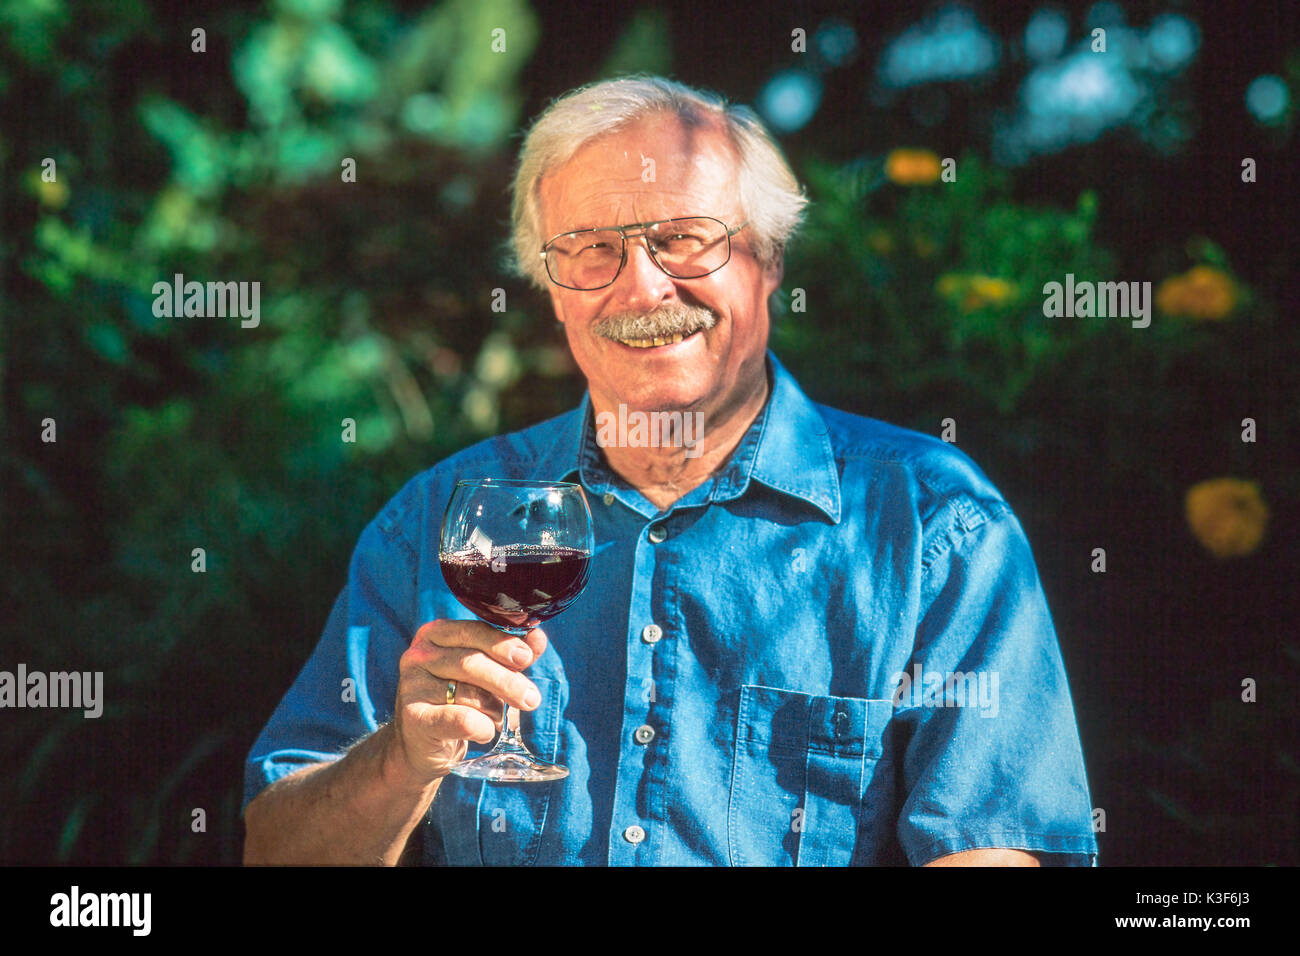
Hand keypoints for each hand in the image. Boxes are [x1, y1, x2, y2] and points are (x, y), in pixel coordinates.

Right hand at [386, 619, 546, 784]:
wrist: (423, 743)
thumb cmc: (460, 700)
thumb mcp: (487, 673)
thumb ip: (511, 655)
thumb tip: (538, 637)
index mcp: (436, 634)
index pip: (473, 631)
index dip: (502, 643)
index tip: (526, 658)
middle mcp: (418, 655)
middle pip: (470, 663)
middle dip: (507, 681)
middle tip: (532, 699)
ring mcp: (411, 685)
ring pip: (466, 692)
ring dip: (494, 708)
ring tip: (500, 718)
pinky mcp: (413, 717)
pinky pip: (458, 719)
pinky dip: (481, 727)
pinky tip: (486, 732)